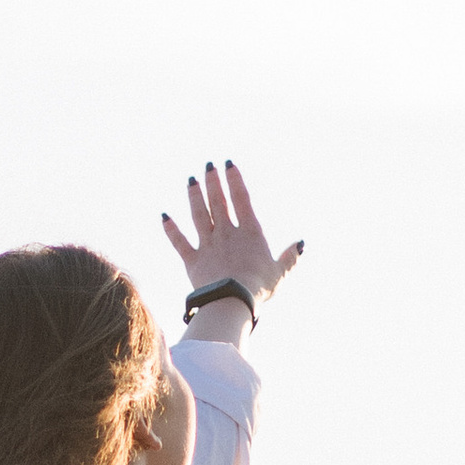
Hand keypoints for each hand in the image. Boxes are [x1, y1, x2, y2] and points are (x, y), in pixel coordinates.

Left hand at [160, 160, 303, 319]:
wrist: (232, 300)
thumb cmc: (259, 287)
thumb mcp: (280, 272)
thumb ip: (290, 257)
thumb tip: (300, 244)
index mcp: (249, 233)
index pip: (241, 199)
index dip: (235, 180)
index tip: (229, 164)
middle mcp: (226, 233)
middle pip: (218, 202)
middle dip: (213, 181)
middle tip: (208, 165)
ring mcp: (208, 245)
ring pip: (198, 215)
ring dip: (194, 196)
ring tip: (191, 180)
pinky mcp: (192, 260)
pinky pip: (179, 241)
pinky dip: (171, 229)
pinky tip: (163, 216)